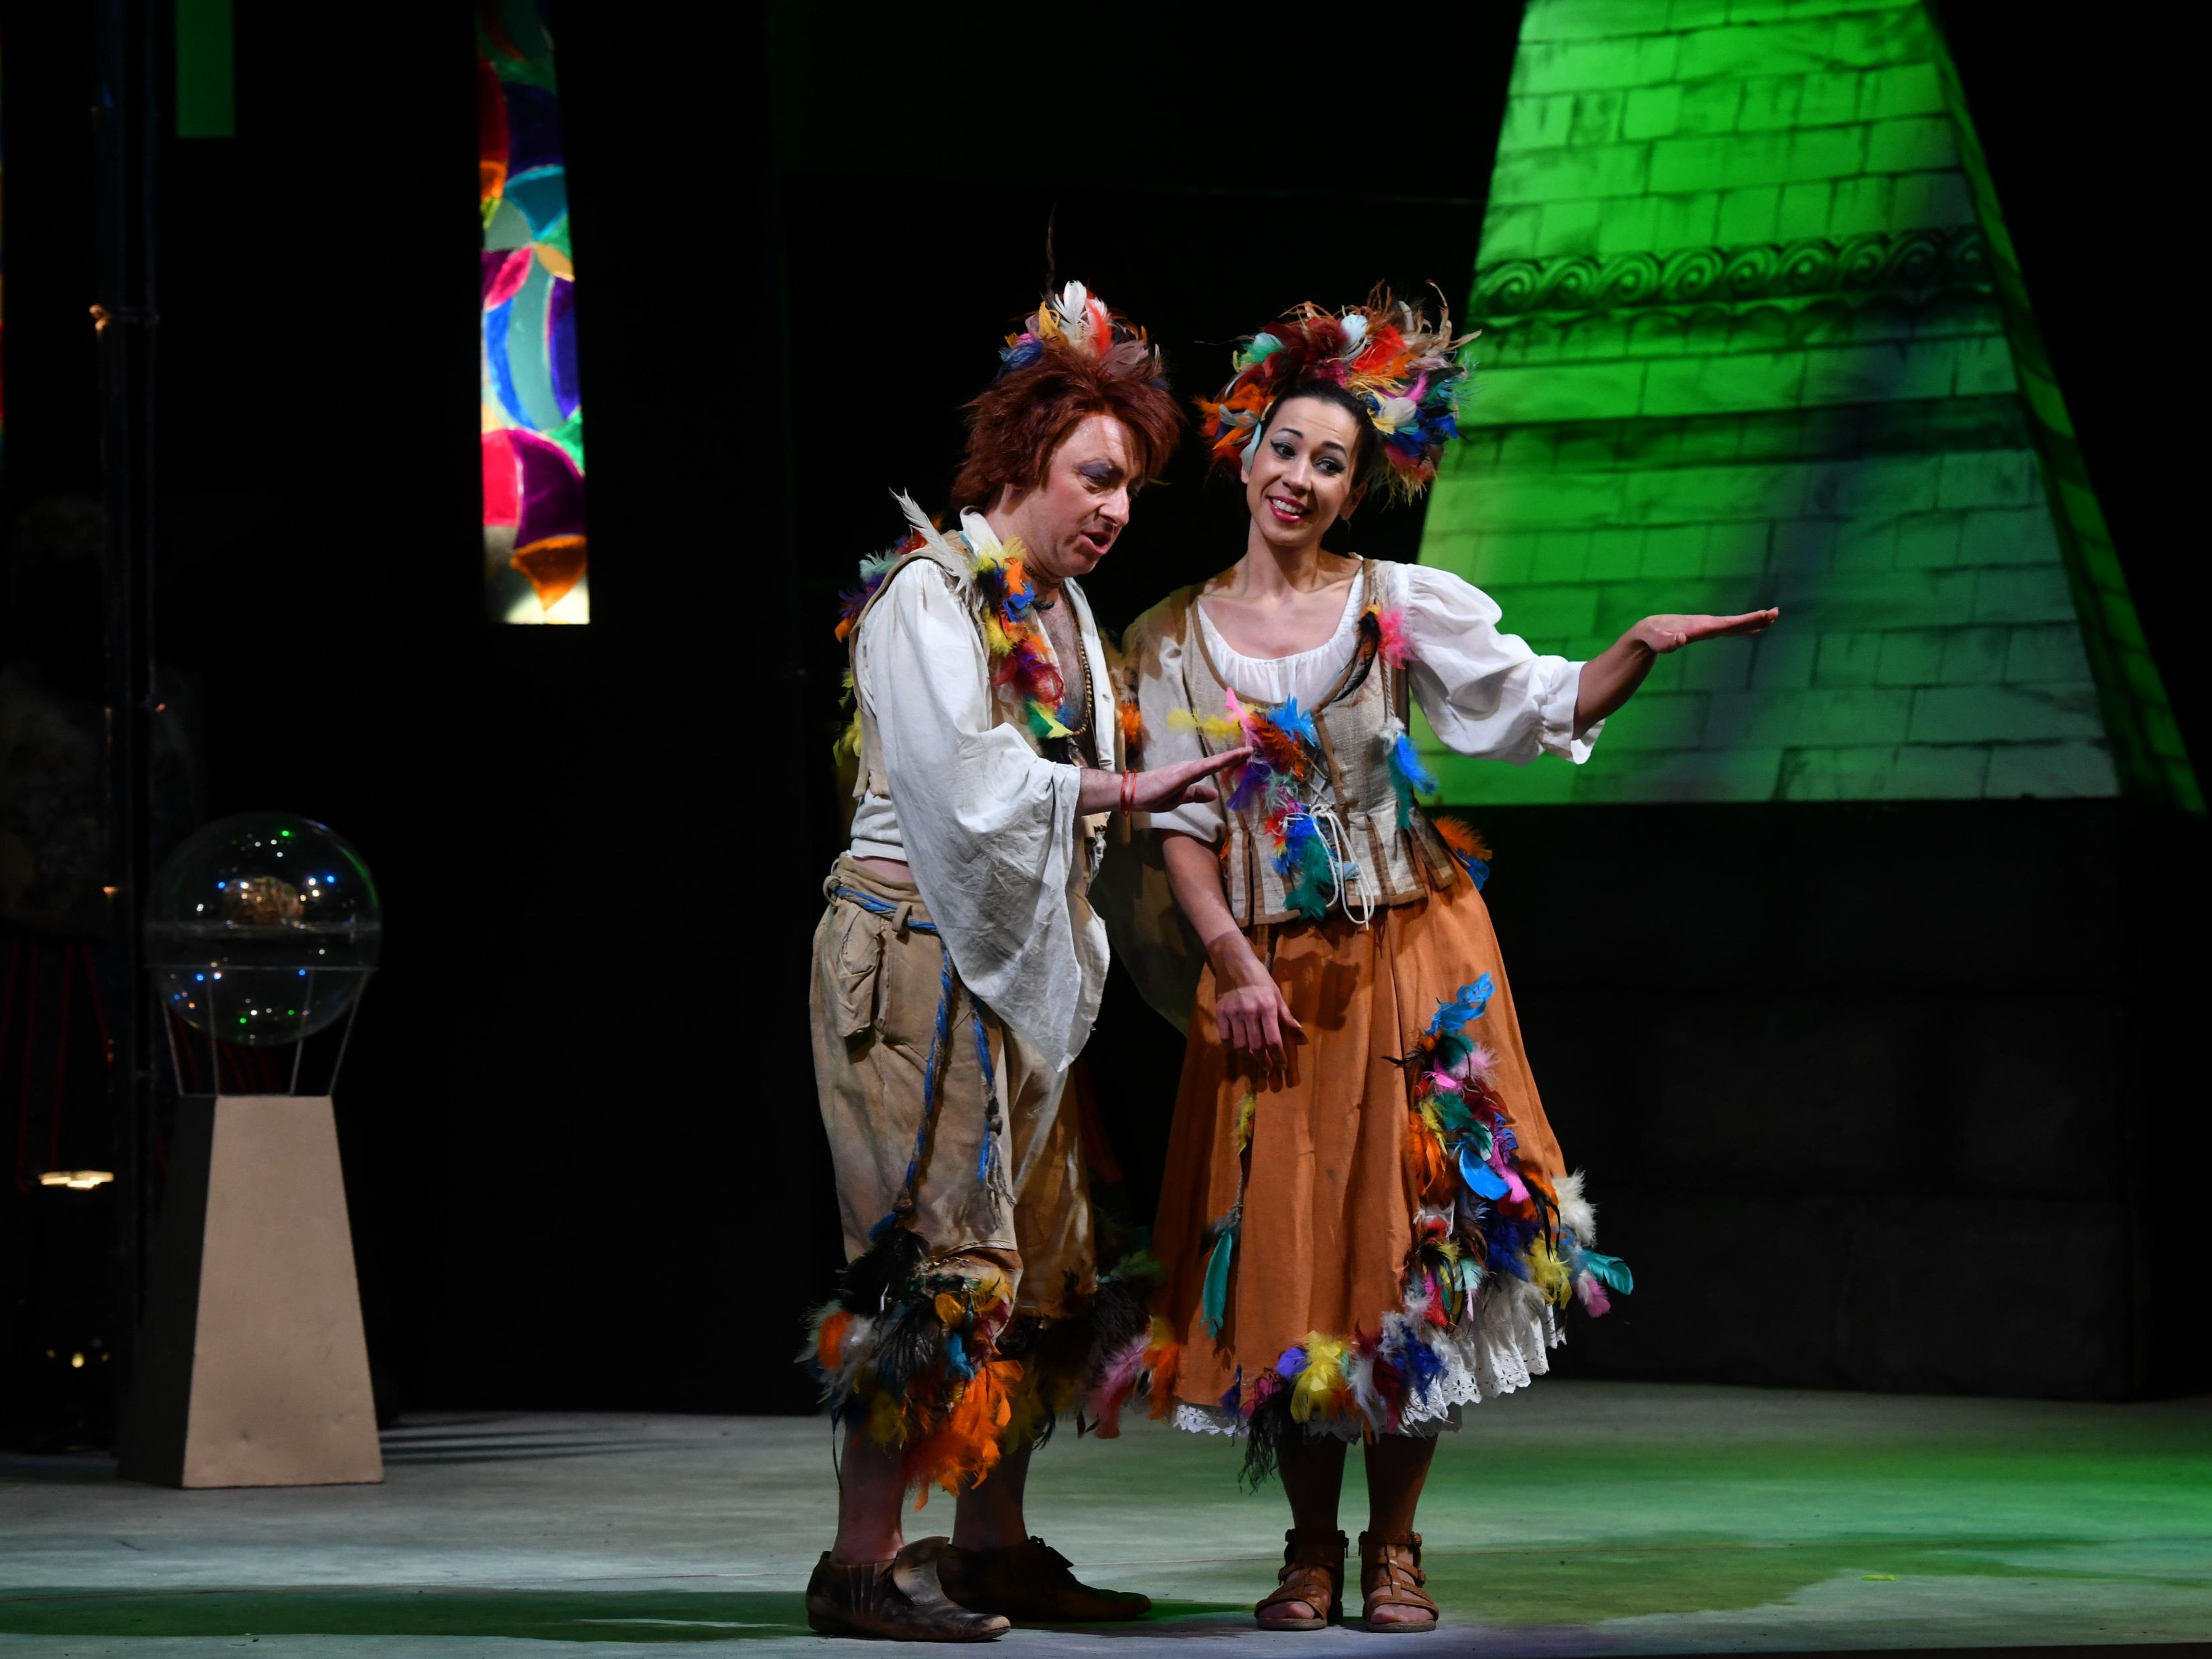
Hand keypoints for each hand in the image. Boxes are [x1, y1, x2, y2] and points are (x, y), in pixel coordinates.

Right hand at [1135, 746, 1251, 809]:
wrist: (1133, 794)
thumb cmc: (1153, 795)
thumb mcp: (1180, 798)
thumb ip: (1196, 794)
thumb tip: (1215, 793)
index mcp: (1190, 773)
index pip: (1214, 767)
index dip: (1230, 761)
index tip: (1247, 756)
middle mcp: (1190, 767)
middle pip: (1217, 762)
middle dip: (1235, 756)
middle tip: (1253, 749)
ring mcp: (1186, 769)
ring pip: (1212, 762)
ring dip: (1230, 757)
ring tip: (1247, 751)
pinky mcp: (1181, 775)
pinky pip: (1201, 769)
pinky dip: (1215, 764)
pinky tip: (1225, 761)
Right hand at [1208, 932, 1300, 1062]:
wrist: (1233, 961)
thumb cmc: (1259, 976)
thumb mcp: (1276, 992)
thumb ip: (1285, 1014)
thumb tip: (1298, 1032)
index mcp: (1267, 1007)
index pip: (1274, 1039)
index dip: (1278, 1056)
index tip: (1282, 1066)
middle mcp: (1250, 1012)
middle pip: (1257, 1046)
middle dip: (1264, 1061)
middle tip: (1269, 1069)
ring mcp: (1233, 1013)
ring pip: (1240, 1044)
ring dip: (1249, 1056)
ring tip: (1255, 1060)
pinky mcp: (1220, 1012)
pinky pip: (1225, 1037)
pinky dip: (1232, 1046)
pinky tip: (1238, 1049)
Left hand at [1631, 609, 1778, 653]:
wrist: (1650, 630)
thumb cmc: (1655, 638)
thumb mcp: (1660, 642)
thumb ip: (1670, 641)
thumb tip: (1681, 639)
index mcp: (1702, 626)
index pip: (1728, 624)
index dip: (1746, 621)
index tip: (1763, 615)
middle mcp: (1708, 624)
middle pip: (1736, 622)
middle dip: (1755, 618)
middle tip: (1776, 613)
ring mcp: (1708, 626)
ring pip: (1734, 624)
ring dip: (1753, 622)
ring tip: (1771, 618)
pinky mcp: (1706, 630)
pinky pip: (1729, 629)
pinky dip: (1742, 629)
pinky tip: (1753, 630)